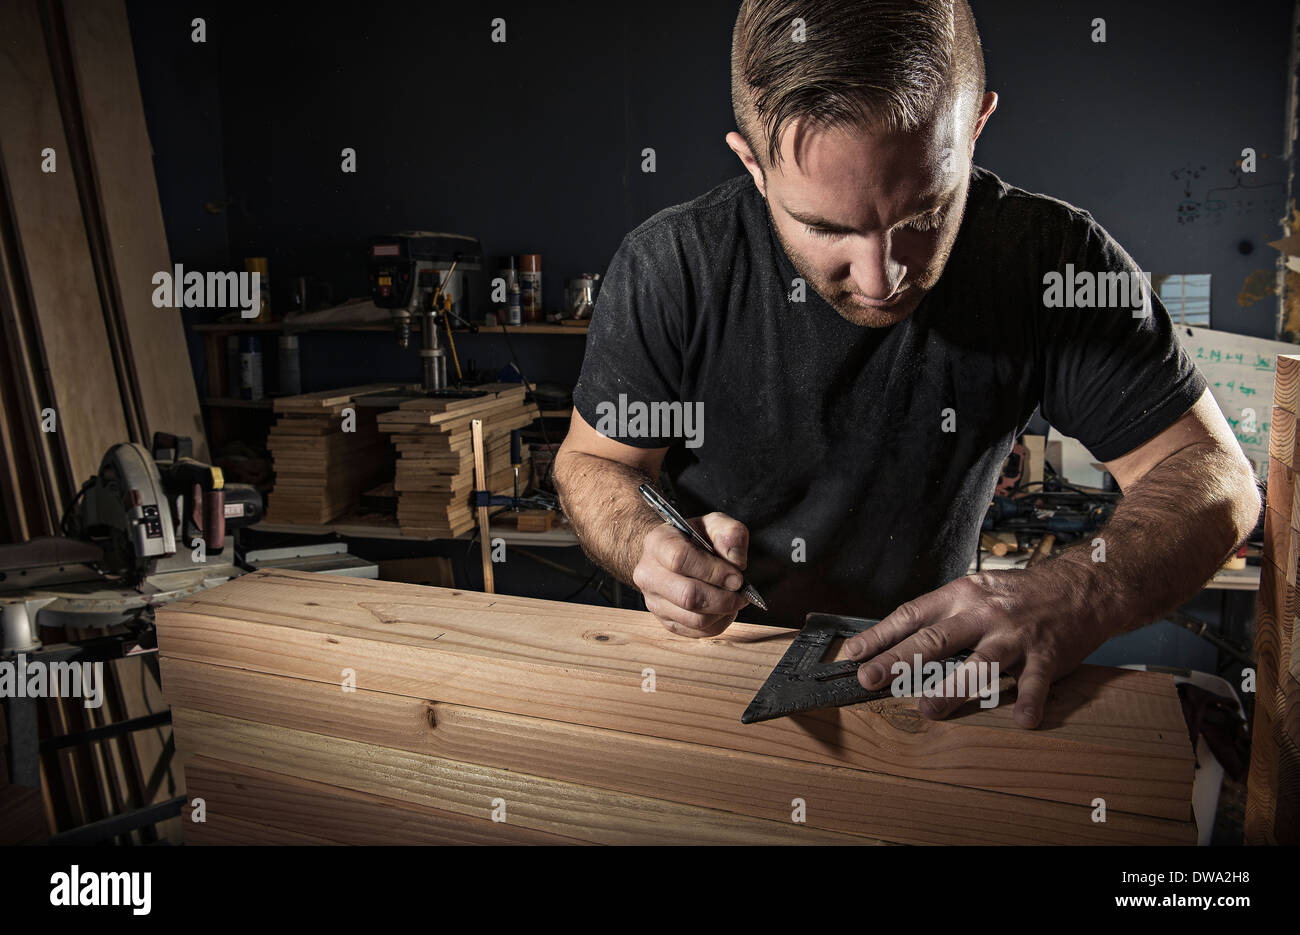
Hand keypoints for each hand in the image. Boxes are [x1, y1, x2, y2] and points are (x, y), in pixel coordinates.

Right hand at [633, 512, 751, 637]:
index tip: (737, 576)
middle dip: (723, 598)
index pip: (680, 559)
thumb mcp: (714, 524)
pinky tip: (723, 608)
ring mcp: (654, 601)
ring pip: (694, 620)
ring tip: (734, 599)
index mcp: (657, 543)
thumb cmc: (694, 539)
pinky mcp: (665, 621)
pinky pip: (697, 632)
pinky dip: (718, 623)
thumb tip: (736, 562)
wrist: (671, 556)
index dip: (714, 571)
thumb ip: (730, 534)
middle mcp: (648, 574)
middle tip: (741, 592)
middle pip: (688, 596)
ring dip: (723, 612)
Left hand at [842, 568, 1106, 727]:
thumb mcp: (975, 592)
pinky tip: (1021, 721)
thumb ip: (942, 617)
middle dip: (899, 660)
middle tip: (870, 679)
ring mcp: (1016, 635)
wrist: (1080, 586)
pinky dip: (1029, 702)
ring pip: (980, 663)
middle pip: (935, 640)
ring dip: (953, 688)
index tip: (854, 655)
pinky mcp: (1047, 655)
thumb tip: (898, 643)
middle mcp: (984, 614)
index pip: (911, 616)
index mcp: (961, 596)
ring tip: (928, 710)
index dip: (880, 635)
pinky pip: (1036, 682)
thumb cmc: (1018, 594)